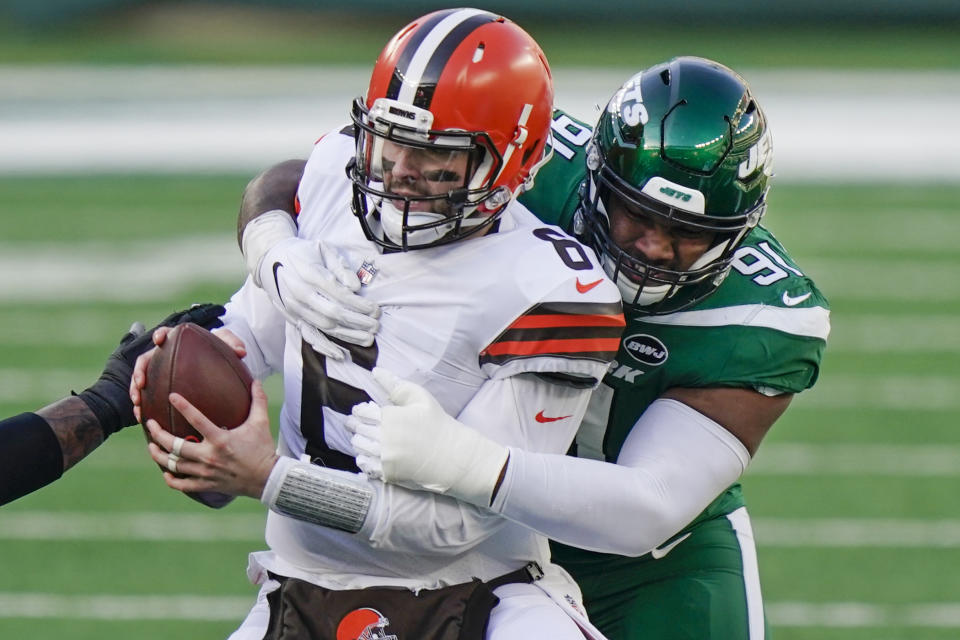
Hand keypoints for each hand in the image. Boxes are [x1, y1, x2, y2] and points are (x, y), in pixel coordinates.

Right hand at [130, 326, 244, 423]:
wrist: (216, 365)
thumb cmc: (220, 351)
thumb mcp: (227, 345)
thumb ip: (233, 344)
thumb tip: (241, 351)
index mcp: (176, 341)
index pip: (165, 334)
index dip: (160, 335)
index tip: (159, 340)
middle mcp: (163, 356)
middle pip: (145, 360)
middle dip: (139, 372)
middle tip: (140, 383)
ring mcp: (159, 371)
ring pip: (141, 380)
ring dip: (136, 391)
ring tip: (138, 404)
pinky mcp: (159, 386)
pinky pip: (147, 396)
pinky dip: (143, 406)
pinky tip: (142, 418)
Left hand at [145, 380, 277, 499]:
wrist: (268, 478)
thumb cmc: (263, 449)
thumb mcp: (261, 423)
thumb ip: (258, 401)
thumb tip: (256, 380)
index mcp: (220, 439)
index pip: (196, 419)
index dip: (182, 406)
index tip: (171, 396)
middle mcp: (209, 456)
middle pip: (175, 446)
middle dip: (158, 434)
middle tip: (150, 424)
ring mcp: (206, 472)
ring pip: (174, 465)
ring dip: (159, 455)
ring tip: (151, 446)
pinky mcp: (207, 484)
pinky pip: (182, 485)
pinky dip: (171, 479)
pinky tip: (166, 471)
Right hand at [256, 236, 379, 359]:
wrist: (271, 260)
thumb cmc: (304, 253)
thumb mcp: (324, 250)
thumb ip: (340, 267)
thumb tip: (355, 287)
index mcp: (309, 274)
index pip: (339, 294)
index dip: (359, 305)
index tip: (375, 310)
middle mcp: (300, 293)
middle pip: (333, 313)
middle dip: (357, 322)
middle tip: (376, 326)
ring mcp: (294, 308)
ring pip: (324, 326)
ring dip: (348, 335)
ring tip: (368, 339)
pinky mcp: (292, 317)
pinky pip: (309, 335)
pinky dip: (325, 346)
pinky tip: (341, 354)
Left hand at [345, 368, 507, 505]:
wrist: (453, 455)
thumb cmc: (437, 424)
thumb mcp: (420, 398)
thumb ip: (395, 385)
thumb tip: (375, 371)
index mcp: (390, 417)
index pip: (362, 413)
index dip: (360, 411)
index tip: (362, 412)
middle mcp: (384, 438)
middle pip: (358, 430)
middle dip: (356, 426)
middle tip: (359, 424)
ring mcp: (385, 457)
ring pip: (359, 447)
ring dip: (360, 441)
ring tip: (366, 438)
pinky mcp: (387, 473)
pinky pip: (365, 465)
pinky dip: (364, 459)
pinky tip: (370, 454)